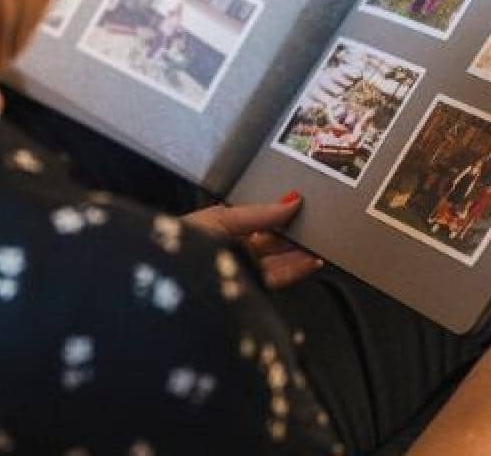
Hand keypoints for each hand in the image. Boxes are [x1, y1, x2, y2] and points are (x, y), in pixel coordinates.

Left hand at [184, 193, 322, 289]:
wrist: (169, 275)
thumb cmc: (182, 242)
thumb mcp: (221, 219)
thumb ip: (259, 214)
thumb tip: (292, 200)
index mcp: (222, 230)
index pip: (258, 221)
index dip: (280, 214)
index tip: (302, 205)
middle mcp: (233, 252)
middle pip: (271, 242)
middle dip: (294, 234)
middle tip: (319, 224)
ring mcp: (241, 271)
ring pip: (278, 262)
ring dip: (300, 253)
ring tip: (322, 242)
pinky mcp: (248, 290)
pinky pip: (277, 279)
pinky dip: (296, 270)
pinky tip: (311, 261)